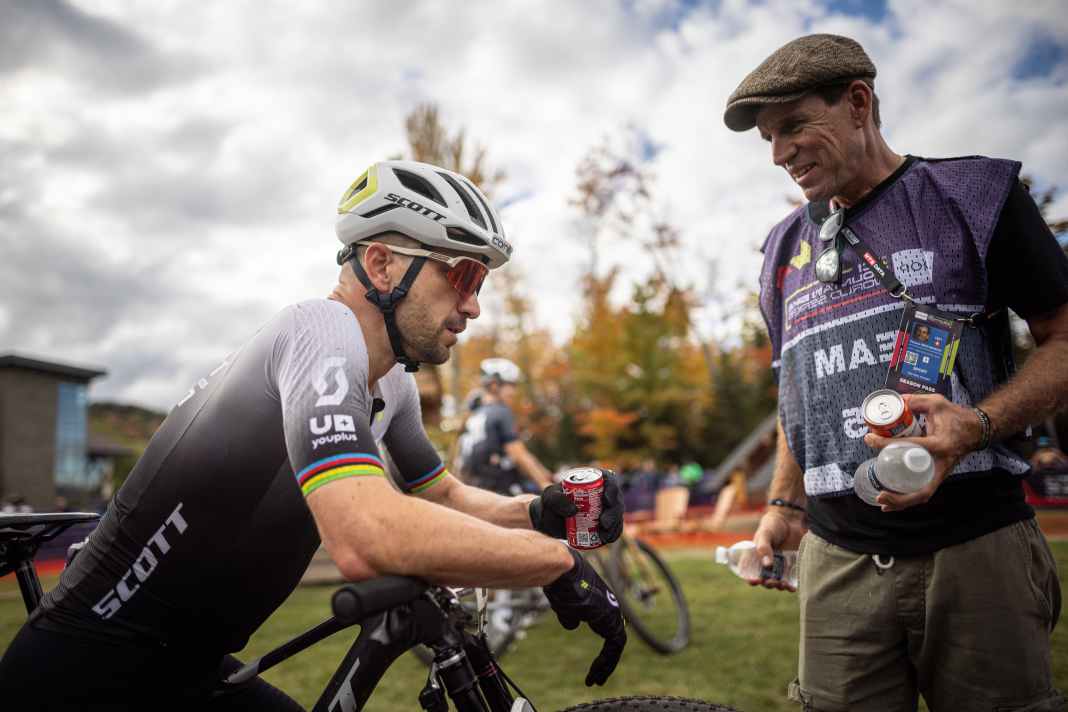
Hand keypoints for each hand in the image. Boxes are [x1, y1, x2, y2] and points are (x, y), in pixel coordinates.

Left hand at [529, 469, 623, 544]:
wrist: (549, 522)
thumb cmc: (549, 505)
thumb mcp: (549, 498)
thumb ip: (557, 500)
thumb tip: (574, 510)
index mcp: (593, 481)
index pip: (609, 480)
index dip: (612, 488)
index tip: (606, 499)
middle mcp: (603, 494)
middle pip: (616, 500)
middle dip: (614, 512)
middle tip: (604, 523)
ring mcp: (606, 510)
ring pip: (617, 516)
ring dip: (614, 526)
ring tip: (603, 536)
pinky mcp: (605, 525)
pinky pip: (614, 529)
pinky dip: (613, 535)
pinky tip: (606, 539)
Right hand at [543, 548, 625, 685]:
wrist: (562, 570)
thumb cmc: (559, 583)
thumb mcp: (563, 604)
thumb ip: (569, 615)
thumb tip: (572, 625)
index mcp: (599, 603)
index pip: (606, 630)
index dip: (601, 650)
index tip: (593, 667)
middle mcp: (609, 607)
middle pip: (612, 639)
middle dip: (605, 662)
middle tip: (596, 679)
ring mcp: (612, 612)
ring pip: (615, 645)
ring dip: (606, 665)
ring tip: (595, 681)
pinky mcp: (611, 618)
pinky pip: (615, 645)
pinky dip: (607, 661)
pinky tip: (596, 673)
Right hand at [751, 508, 805, 591]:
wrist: (789, 520)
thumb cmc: (772, 526)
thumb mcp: (765, 534)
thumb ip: (764, 548)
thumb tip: (767, 565)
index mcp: (755, 557)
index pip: (749, 572)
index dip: (750, 578)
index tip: (755, 580)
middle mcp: (766, 564)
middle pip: (764, 580)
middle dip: (767, 584)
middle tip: (772, 582)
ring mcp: (778, 566)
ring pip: (777, 582)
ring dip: (778, 586)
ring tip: (782, 585)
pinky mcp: (790, 566)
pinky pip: (789, 579)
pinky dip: (790, 585)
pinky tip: (792, 587)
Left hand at [863, 393, 982, 511]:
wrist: (976, 430)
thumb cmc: (956, 417)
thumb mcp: (936, 403)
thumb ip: (915, 401)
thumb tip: (894, 403)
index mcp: (941, 444)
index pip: (910, 446)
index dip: (887, 445)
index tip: (870, 439)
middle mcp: (942, 463)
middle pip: (921, 488)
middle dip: (900, 495)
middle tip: (879, 493)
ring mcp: (942, 472)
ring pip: (923, 494)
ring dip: (902, 502)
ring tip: (881, 501)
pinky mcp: (938, 476)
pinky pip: (923, 491)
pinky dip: (908, 499)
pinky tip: (891, 502)